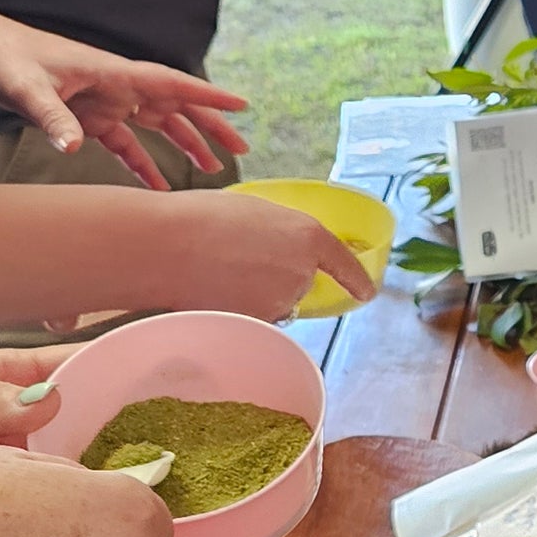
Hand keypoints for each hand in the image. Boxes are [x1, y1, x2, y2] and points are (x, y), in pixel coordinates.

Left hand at [0, 0, 247, 186]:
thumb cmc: (4, 57)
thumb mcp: (27, 87)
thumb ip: (53, 116)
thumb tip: (76, 146)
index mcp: (112, 73)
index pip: (170, 83)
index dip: (207, 95)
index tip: (242, 106)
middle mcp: (116, 87)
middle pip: (174, 106)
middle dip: (209, 126)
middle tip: (240, 150)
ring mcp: (104, 103)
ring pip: (156, 125)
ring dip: (184, 145)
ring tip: (212, 170)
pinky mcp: (86, 118)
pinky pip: (124, 145)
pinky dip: (142, 165)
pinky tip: (158, 188)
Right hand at [157, 191, 371, 318]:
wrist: (169, 246)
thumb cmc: (203, 218)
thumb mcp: (254, 213)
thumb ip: (279, 234)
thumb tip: (277, 251)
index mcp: (307, 236)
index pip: (342, 262)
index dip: (356, 278)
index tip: (367, 293)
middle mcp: (302, 272)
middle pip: (298, 283)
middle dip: (276, 277)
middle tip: (237, 260)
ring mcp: (280, 301)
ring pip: (274, 303)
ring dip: (256, 295)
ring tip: (219, 273)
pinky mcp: (256, 323)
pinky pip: (255, 319)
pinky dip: (239, 310)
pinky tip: (214, 293)